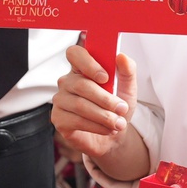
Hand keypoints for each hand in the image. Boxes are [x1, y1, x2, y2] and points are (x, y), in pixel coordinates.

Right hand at [51, 44, 137, 163]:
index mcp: (82, 68)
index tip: (105, 77)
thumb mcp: (128, 88)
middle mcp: (67, 81)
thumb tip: (122, 57)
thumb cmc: (117, 107)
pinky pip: (76, 121)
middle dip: (105, 99)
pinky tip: (107, 129)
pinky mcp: (58, 118)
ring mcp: (60, 100)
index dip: (88, 63)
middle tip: (122, 109)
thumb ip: (128, 71)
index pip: (75, 53)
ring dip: (104, 116)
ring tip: (119, 123)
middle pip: (81, 84)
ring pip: (79, 105)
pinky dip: (97, 126)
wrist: (113, 133)